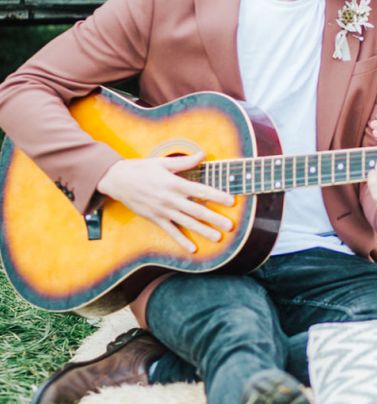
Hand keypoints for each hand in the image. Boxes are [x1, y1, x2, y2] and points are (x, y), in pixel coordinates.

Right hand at [96, 152, 234, 252]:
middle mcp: (170, 199)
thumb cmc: (142, 169)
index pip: (201, 191)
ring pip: (187, 223)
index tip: (231, 201)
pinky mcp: (155, 219)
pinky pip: (171, 231)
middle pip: (197, 210)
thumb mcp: (163, 162)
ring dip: (203, 231)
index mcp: (175, 183)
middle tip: (230, 225)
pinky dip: (181, 241)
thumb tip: (202, 154)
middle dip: (215, 218)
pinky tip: (192, 249)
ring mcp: (163, 211)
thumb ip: (184, 162)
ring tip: (218, 237)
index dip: (217, 196)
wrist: (117, 180)